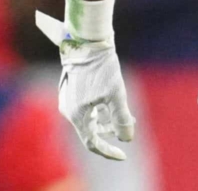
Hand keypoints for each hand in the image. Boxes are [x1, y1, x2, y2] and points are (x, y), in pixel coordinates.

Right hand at [37, 0, 135, 160]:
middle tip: (130, 125)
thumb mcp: (116, 93)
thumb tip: (127, 138)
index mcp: (78, 114)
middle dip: (111, 132)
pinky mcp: (70, 91)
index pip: (93, 143)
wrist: (87, 41)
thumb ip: (122, 118)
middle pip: (91, 131)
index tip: (123, 155)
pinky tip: (112, 105)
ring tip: (126, 115)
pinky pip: (85, 109)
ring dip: (107, 121)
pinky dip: (100, 111)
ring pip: (89, 119)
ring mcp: (67, 100)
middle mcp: (69, 110)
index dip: (108, 152)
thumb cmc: (102, 66)